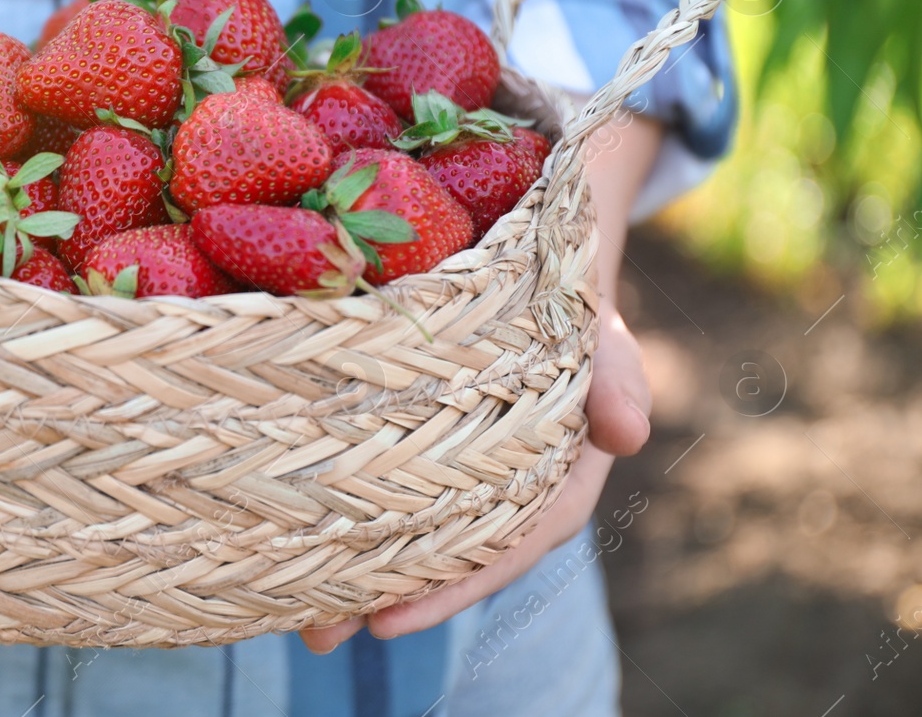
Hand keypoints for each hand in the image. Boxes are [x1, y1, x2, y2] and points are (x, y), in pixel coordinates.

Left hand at [299, 305, 641, 651]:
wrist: (539, 289)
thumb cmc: (578, 322)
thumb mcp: (607, 346)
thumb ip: (619, 383)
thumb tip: (627, 433)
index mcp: (555, 492)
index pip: (501, 551)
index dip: (449, 589)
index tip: (391, 617)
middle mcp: (506, 501)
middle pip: (443, 562)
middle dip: (383, 599)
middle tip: (323, 633)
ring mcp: (463, 483)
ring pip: (409, 538)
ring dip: (354, 575)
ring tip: (296, 616)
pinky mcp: (423, 453)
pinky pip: (385, 494)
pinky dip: (345, 520)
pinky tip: (293, 544)